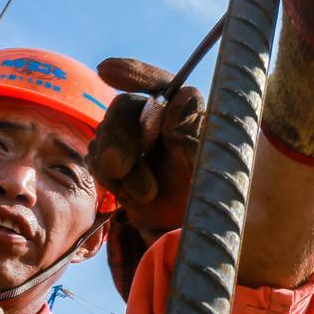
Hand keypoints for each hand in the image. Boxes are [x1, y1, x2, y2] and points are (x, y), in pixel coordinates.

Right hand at [88, 58, 204, 241]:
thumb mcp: (211, 171)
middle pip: (127, 107)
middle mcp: (164, 124)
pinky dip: (111, 176)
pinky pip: (99, 158)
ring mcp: (141, 145)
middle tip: (120, 166)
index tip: (106, 71)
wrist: (197, 242)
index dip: (135, 74)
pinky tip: (132, 196)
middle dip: (120, 132)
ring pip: (108, 132)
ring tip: (146, 195)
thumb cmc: (214, 206)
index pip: (164, 85)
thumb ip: (195, 135)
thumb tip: (183, 95)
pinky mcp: (123, 168)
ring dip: (119, 162)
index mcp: (192, 116)